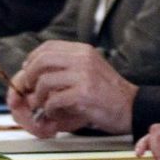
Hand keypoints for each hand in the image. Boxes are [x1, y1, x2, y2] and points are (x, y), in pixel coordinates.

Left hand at [8, 42, 136, 134]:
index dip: (32, 59)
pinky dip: (50, 110)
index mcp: (83, 51)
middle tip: (28, 89)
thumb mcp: (90, 69)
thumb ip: (68, 66)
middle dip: (29, 77)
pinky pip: (53, 100)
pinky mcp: (83, 94)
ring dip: (39, 97)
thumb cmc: (109, 92)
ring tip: (44, 105)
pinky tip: (56, 113)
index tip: (28, 71)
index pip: (48, 47)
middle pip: (41, 61)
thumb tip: (35, 69)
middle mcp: (83, 59)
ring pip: (44, 82)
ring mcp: (84, 76)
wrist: (131, 107)